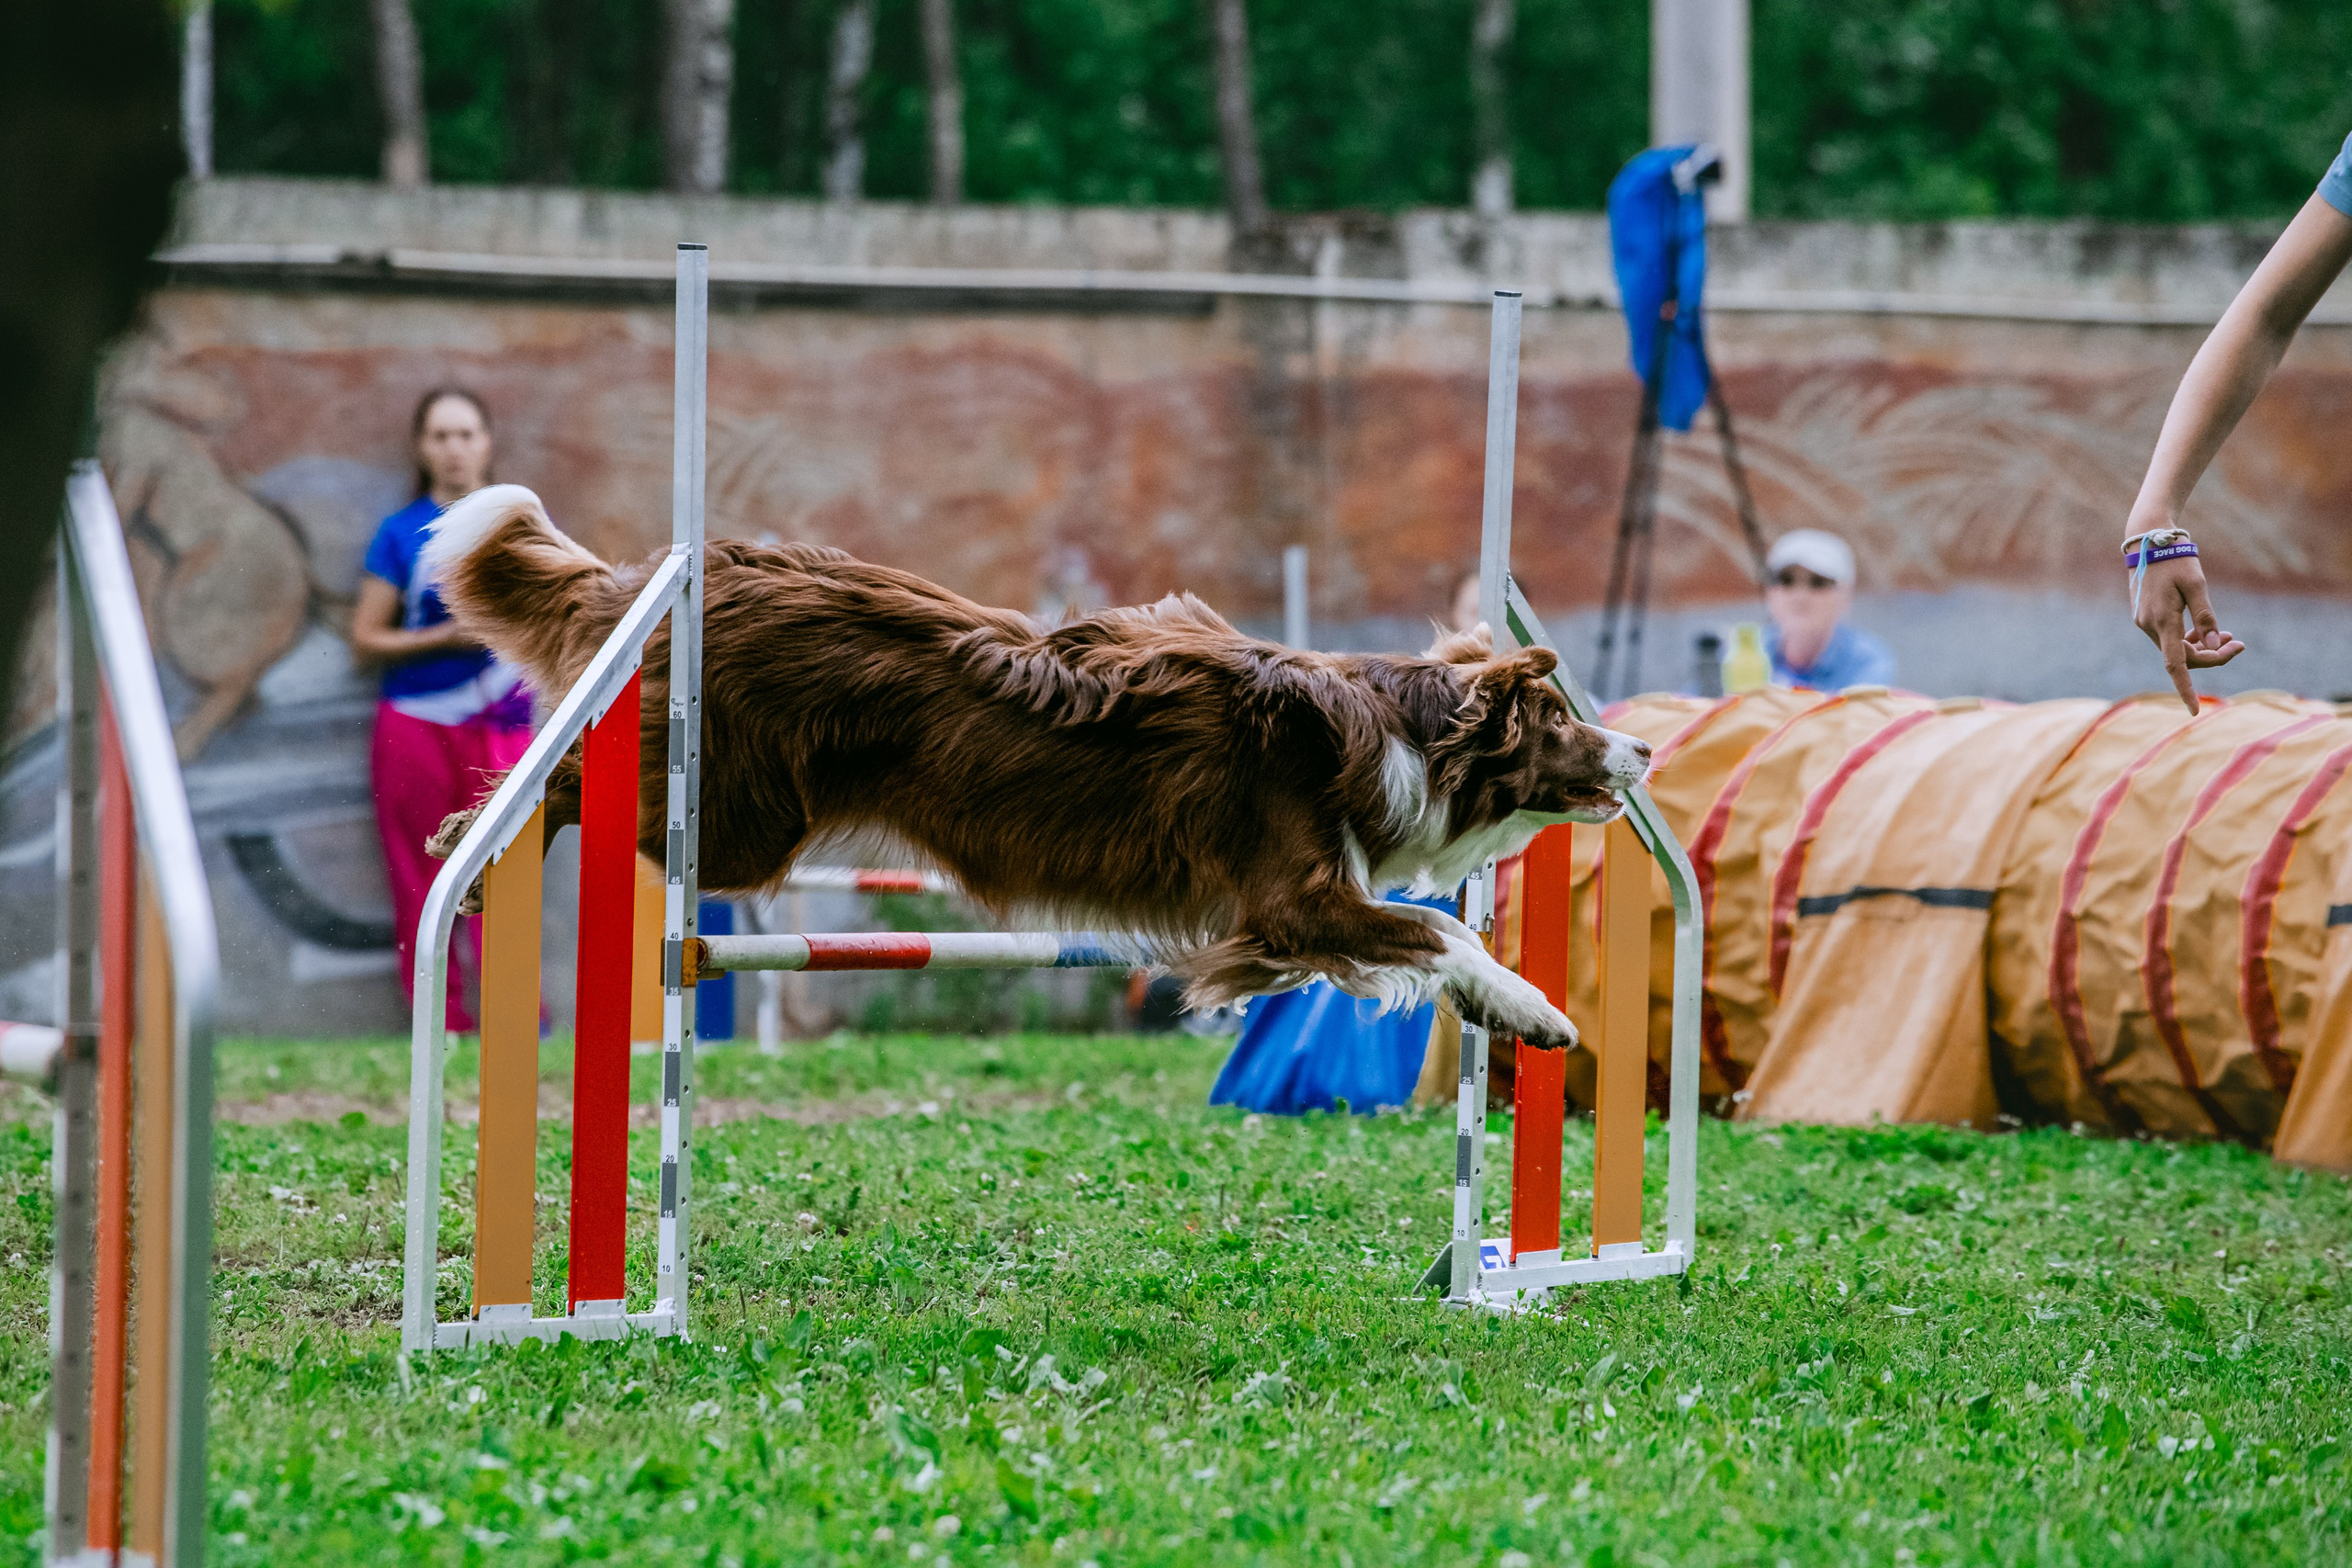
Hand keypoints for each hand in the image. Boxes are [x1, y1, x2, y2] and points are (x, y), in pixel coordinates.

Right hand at [2129, 548, 2243, 714]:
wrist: (2147, 540)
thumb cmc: (2176, 559)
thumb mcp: (2197, 584)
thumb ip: (2207, 616)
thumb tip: (2215, 643)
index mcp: (2162, 621)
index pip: (2175, 665)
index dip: (2185, 689)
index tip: (2195, 711)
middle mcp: (2149, 626)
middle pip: (2182, 657)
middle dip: (2212, 656)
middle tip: (2240, 644)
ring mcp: (2145, 621)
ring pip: (2176, 648)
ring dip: (2202, 647)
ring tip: (2230, 635)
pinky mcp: (2146, 616)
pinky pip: (2169, 637)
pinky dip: (2189, 638)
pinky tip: (2206, 629)